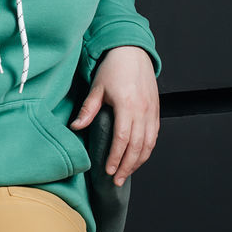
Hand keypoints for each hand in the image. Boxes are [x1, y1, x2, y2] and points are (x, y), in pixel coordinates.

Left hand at [70, 45, 158, 186]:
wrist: (132, 52)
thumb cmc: (113, 68)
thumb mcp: (97, 87)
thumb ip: (88, 109)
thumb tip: (75, 127)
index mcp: (127, 105)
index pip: (122, 139)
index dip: (116, 157)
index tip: (108, 170)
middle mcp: (142, 110)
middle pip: (137, 146)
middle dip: (127, 166)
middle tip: (116, 180)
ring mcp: (151, 111)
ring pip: (148, 143)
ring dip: (138, 161)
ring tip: (126, 173)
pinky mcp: (156, 110)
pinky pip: (154, 135)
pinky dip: (147, 150)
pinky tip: (139, 158)